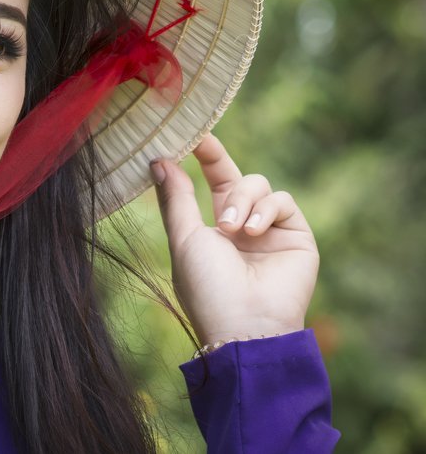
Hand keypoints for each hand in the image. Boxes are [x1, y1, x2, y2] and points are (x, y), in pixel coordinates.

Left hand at [152, 134, 318, 345]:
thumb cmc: (207, 287)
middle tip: (200, 145)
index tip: (187, 131)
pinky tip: (252, 232)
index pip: (209, 182)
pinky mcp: (297, 235)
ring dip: (241, 199)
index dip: (202, 156)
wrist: (246, 325)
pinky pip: (282, 200)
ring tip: (232, 229)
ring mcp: (271, 230)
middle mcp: (243, 225)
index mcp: (212, 228)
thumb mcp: (184, 238)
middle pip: (234, 176)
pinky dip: (265, 210)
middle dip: (217, 159)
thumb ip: (176, 198)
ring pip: (258, 184)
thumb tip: (159, 160)